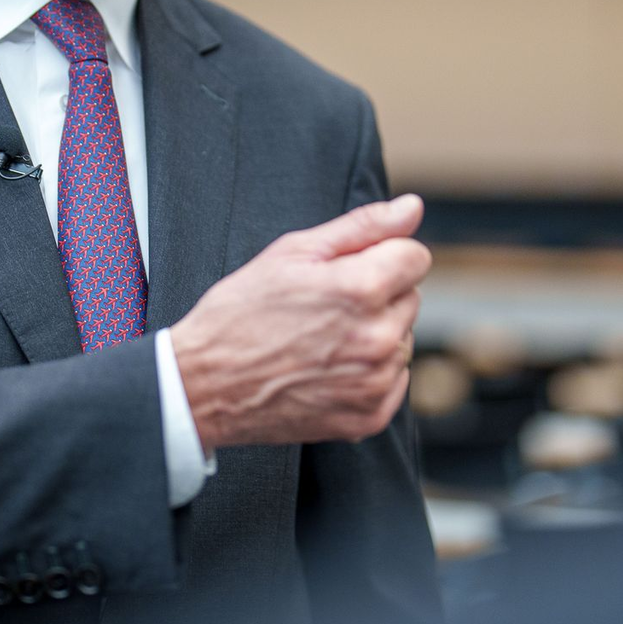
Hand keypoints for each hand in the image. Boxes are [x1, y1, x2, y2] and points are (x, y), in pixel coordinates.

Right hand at [169, 195, 429, 451]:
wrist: (206, 382)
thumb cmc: (242, 310)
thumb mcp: (294, 251)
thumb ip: (363, 226)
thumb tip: (411, 207)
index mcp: (362, 288)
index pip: (416, 257)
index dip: (381, 254)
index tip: (347, 266)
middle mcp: (378, 338)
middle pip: (410, 297)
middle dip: (378, 292)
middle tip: (324, 303)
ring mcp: (375, 382)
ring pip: (402, 339)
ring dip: (375, 332)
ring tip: (321, 335)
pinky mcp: (370, 416)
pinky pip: (394, 379)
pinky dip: (370, 371)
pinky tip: (327, 365)